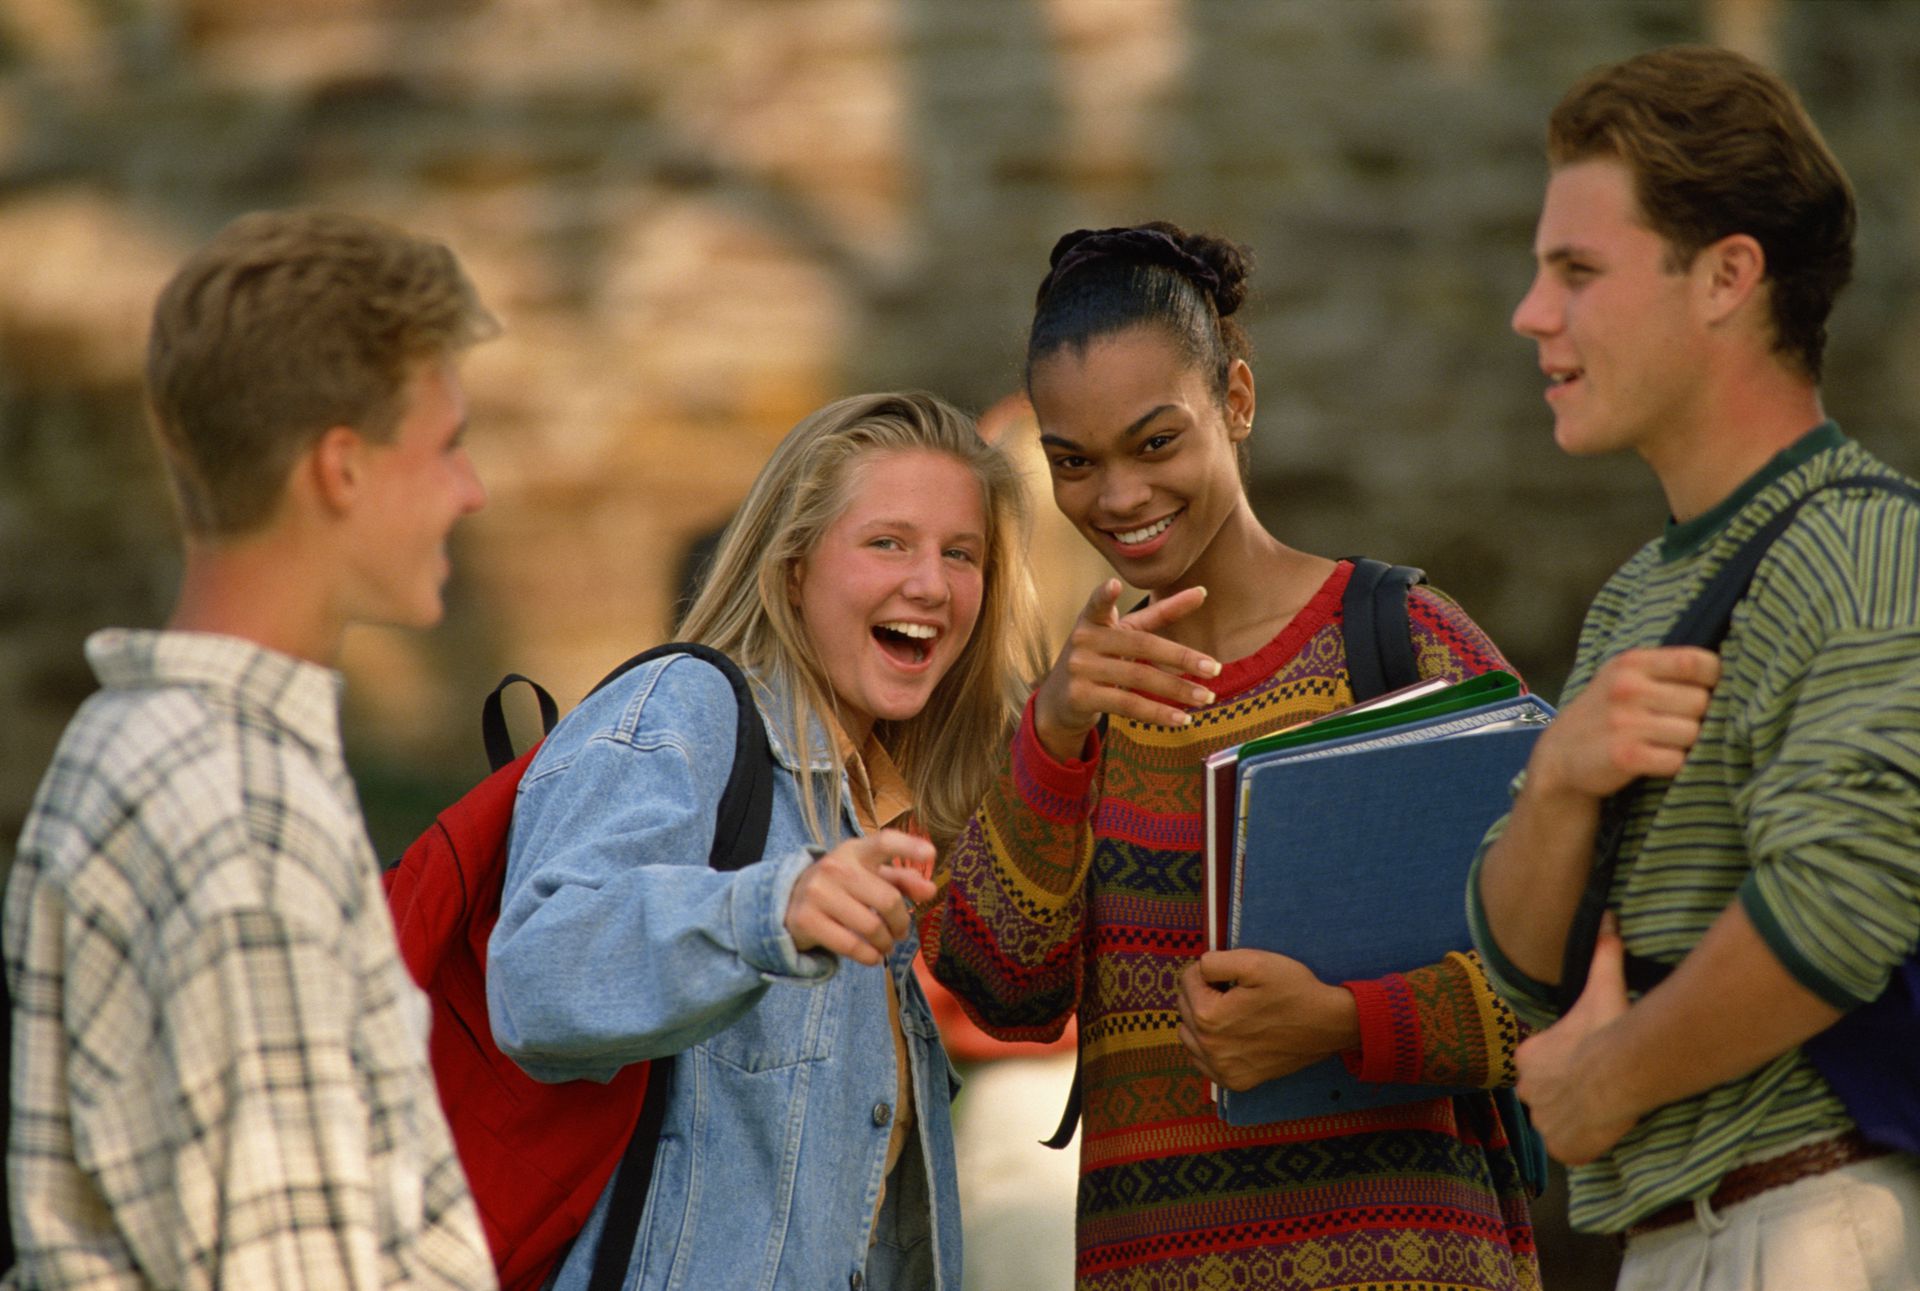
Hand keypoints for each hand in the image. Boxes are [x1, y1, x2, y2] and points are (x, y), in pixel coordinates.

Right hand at [784, 830, 937, 966]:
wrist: (788, 902)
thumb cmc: (840, 887)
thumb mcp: (867, 876)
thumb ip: (901, 880)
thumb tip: (931, 890)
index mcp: (855, 851)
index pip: (884, 842)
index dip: (909, 847)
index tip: (931, 854)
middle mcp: (835, 867)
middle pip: (888, 899)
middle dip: (901, 923)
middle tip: (900, 932)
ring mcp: (818, 893)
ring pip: (872, 926)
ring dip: (886, 943)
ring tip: (885, 945)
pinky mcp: (807, 920)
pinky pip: (852, 946)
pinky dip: (870, 956)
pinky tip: (872, 956)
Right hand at [1031, 579, 1222, 761]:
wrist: (1060, 699)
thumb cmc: (1102, 657)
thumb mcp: (1124, 632)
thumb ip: (1161, 613)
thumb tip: (1203, 591)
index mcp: (1093, 619)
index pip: (1098, 604)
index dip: (1105, 595)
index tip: (1114, 584)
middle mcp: (1082, 640)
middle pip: (1141, 646)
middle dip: (1181, 658)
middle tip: (1214, 668)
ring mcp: (1079, 670)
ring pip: (1138, 678)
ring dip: (1177, 690)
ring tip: (1206, 698)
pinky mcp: (1081, 697)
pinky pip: (1127, 705)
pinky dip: (1158, 713)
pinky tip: (1182, 719)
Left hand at [1175, 949, 1359, 1090]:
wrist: (1328, 1024)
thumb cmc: (1293, 990)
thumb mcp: (1254, 961)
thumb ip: (1214, 961)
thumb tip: (1198, 970)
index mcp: (1208, 1016)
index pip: (1187, 979)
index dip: (1210, 971)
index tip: (1233, 975)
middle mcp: (1209, 1048)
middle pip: (1185, 1006)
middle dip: (1204, 992)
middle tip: (1235, 991)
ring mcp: (1221, 1069)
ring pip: (1189, 1034)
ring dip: (1202, 1019)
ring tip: (1233, 1012)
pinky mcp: (1235, 1082)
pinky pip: (1202, 1061)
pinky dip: (1209, 1046)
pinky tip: (1232, 1035)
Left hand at [1515, 914, 1639, 1163]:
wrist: (1618, 1072)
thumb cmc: (1605, 1029)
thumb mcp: (1601, 985)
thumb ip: (1601, 953)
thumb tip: (1607, 918)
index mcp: (1529, 1057)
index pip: (1541, 1063)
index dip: (1566, 1063)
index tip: (1587, 1060)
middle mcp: (1527, 1092)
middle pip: (1547, 1094)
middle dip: (1567, 1093)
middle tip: (1597, 1087)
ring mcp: (1544, 1124)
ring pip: (1558, 1123)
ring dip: (1575, 1119)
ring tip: (1603, 1109)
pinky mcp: (1563, 1150)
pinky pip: (1571, 1150)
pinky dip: (1584, 1145)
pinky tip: (1602, 1132)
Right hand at [1528, 646, 1719, 802]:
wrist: (1560, 757)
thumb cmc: (1606, 714)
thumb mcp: (1625, 678)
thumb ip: (1666, 671)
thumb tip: (1733, 676)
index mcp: (1632, 662)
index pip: (1698, 662)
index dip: (1712, 681)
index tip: (1702, 694)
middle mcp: (1627, 688)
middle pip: (1701, 702)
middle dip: (1697, 718)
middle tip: (1674, 725)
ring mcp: (1624, 722)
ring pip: (1693, 733)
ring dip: (1686, 744)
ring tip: (1663, 744)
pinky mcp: (1625, 755)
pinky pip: (1677, 761)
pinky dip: (1673, 765)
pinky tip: (1655, 762)